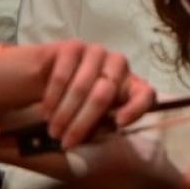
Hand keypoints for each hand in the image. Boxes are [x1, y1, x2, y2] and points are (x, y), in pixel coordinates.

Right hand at [39, 41, 154, 147]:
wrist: (44, 78)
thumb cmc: (74, 104)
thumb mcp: (90, 118)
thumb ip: (98, 127)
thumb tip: (95, 138)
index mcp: (129, 84)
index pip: (145, 94)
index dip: (136, 108)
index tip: (119, 123)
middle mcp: (118, 64)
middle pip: (105, 94)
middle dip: (82, 122)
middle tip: (66, 142)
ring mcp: (97, 52)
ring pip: (82, 86)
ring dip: (65, 113)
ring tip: (54, 131)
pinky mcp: (73, 47)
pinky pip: (63, 75)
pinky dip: (53, 98)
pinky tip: (47, 112)